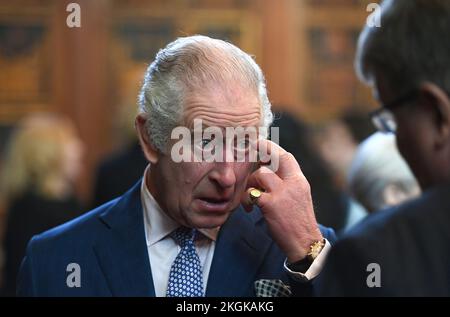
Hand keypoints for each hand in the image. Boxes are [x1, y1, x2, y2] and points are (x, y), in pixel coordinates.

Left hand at [241, 139, 322, 262]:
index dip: (272, 148)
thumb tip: (271, 171)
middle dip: (262, 150)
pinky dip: (246, 199)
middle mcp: (293, 183)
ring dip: (251, 182)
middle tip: (251, 149)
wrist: (304, 242)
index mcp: (300, 181)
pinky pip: (251, 193)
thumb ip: (288, 183)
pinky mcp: (271, 205)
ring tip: (251, 195)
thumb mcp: (299, 197)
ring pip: (261, 174)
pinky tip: (248, 208)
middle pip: (275, 157)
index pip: (287, 157)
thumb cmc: (299, 222)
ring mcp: (282, 193)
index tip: (261, 145)